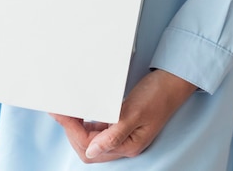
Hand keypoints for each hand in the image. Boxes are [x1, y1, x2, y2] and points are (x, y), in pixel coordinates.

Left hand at [50, 70, 196, 162]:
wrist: (173, 81)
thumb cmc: (158, 95)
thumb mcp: (135, 112)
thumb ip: (114, 134)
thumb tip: (91, 151)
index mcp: (128, 145)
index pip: (90, 147)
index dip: (72, 131)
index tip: (61, 114)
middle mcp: (124, 143)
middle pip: (88, 147)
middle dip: (71, 131)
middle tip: (59, 111)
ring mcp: (124, 134)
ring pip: (92, 139)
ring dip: (76, 127)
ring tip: (66, 111)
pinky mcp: (123, 123)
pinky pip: (99, 128)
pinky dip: (86, 122)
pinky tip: (81, 112)